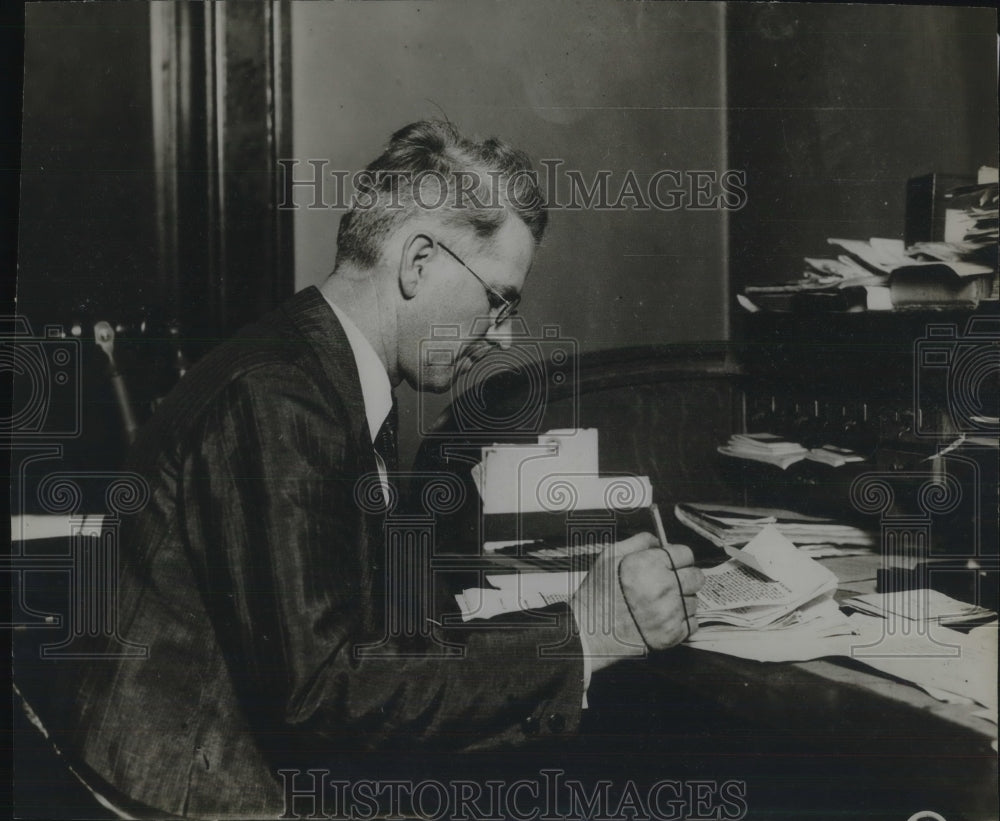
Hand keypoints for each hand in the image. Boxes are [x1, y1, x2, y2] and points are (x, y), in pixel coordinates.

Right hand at [570, 532, 703, 674]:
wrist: (589, 631)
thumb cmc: (597, 595)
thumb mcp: (609, 556)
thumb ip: (638, 542)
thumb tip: (659, 541)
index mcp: (648, 565)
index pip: (686, 554)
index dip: (678, 558)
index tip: (672, 563)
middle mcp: (662, 587)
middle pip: (697, 577)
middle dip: (685, 577)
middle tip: (670, 582)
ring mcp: (669, 613)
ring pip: (694, 600)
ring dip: (682, 600)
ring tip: (660, 603)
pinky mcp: (671, 635)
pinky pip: (692, 623)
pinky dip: (682, 621)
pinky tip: (664, 618)